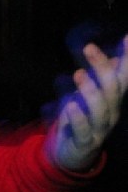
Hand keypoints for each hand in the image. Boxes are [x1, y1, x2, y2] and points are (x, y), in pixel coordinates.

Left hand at [51, 35, 127, 170]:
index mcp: (113, 100)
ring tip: (78, 74)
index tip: (127, 37)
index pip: (124, 77)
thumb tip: (117, 55)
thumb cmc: (83, 119)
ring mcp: (99, 129)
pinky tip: (70, 106)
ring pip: (101, 109)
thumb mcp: (92, 96)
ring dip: (89, 90)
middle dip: (102, 67)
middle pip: (112, 89)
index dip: (127, 59)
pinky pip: (83, 130)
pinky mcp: (84, 142)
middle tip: (88, 47)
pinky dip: (77, 118)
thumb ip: (103, 77)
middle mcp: (111, 113)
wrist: (74, 154)